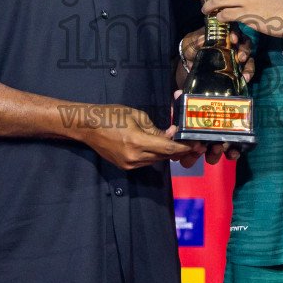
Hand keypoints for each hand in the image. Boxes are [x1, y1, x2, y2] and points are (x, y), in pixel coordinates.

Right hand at [75, 105, 196, 170]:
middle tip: (185, 140)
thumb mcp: (137, 116)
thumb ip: (155, 129)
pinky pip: (144, 162)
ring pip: (154, 160)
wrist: (87, 126)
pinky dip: (152, 154)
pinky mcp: (124, 166)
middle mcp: (134, 157)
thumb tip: (169, 135)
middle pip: (163, 156)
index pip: (167, 148)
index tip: (194, 144)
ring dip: (163, 152)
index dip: (183, 147)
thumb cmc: (111, 115)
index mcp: (137, 142)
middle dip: (175, 148)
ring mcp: (128, 164)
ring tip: (169, 140)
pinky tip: (153, 145)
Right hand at [172, 90, 240, 165]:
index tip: (184, 143)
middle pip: (190, 160)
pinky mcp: (230, 145)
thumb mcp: (191, 101)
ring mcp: (214, 147)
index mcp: (186, 137)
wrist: (222, 94)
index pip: (177, 151)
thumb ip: (184, 100)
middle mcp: (198, 145)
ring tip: (217, 146)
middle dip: (193, 156)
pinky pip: (230, 155)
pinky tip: (233, 151)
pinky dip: (232, 154)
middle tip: (199, 146)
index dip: (179, 151)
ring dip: (213, 155)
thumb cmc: (203, 103)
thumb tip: (178, 94)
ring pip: (211, 159)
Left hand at [179, 26, 254, 83]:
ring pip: (248, 55)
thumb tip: (201, 39)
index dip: (235, 32)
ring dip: (248, 64)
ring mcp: (237, 53)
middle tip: (241, 57)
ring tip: (245, 74)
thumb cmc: (192, 45)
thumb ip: (196, 40)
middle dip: (245, 49)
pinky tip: (245, 79)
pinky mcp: (238, 65)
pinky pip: (246, 68)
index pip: (233, 28)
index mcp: (224, 30)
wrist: (190, 61)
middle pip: (245, 41)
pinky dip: (247, 73)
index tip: (233, 39)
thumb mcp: (192, 41)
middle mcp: (233, 40)